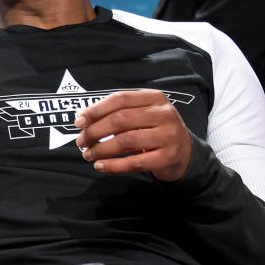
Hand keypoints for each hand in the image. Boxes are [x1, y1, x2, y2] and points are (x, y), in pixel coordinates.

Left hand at [74, 89, 191, 181]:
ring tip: (88, 154)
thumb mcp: (140, 114)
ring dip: (101, 149)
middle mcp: (164, 114)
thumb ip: (115, 112)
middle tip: (81, 141)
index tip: (79, 121)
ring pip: (126, 141)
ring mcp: (168, 136)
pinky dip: (114, 166)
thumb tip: (82, 116)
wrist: (185, 152)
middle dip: (95, 131)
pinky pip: (135, 163)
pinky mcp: (168, 157)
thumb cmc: (154, 130)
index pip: (120, 99)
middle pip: (121, 120)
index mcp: (154, 98)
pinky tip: (100, 166)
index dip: (96, 110)